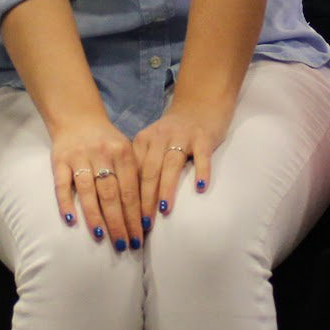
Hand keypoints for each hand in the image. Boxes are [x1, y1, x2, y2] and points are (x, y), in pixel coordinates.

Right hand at [49, 114, 144, 251]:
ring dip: (95, 216)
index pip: (131, 190)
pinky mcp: (59, 160)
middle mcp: (102, 154)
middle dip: (118, 222)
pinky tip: (71, 220)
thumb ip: (134, 176)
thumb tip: (145, 215)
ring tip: (101, 237)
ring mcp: (79, 157)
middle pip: (111, 194)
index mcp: (123, 152)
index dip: (135, 216)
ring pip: (88, 191)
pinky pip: (62, 185)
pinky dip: (66, 202)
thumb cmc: (107, 142)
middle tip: (124, 244)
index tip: (139, 237)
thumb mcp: (126, 151)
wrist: (77, 118)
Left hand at [132, 95, 232, 223]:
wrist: (200, 103)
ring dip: (166, 189)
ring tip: (163, 210)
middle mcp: (160, 137)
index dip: (129, 199)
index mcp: (143, 141)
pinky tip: (200, 188)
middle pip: (149, 172)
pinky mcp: (203, 137)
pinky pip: (202, 156)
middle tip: (143, 225)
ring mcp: (183, 136)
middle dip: (145, 200)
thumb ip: (143, 166)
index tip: (127, 221)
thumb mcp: (153, 145)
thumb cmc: (174, 133)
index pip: (132, 174)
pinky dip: (201, 171)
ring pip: (171, 164)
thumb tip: (130, 204)